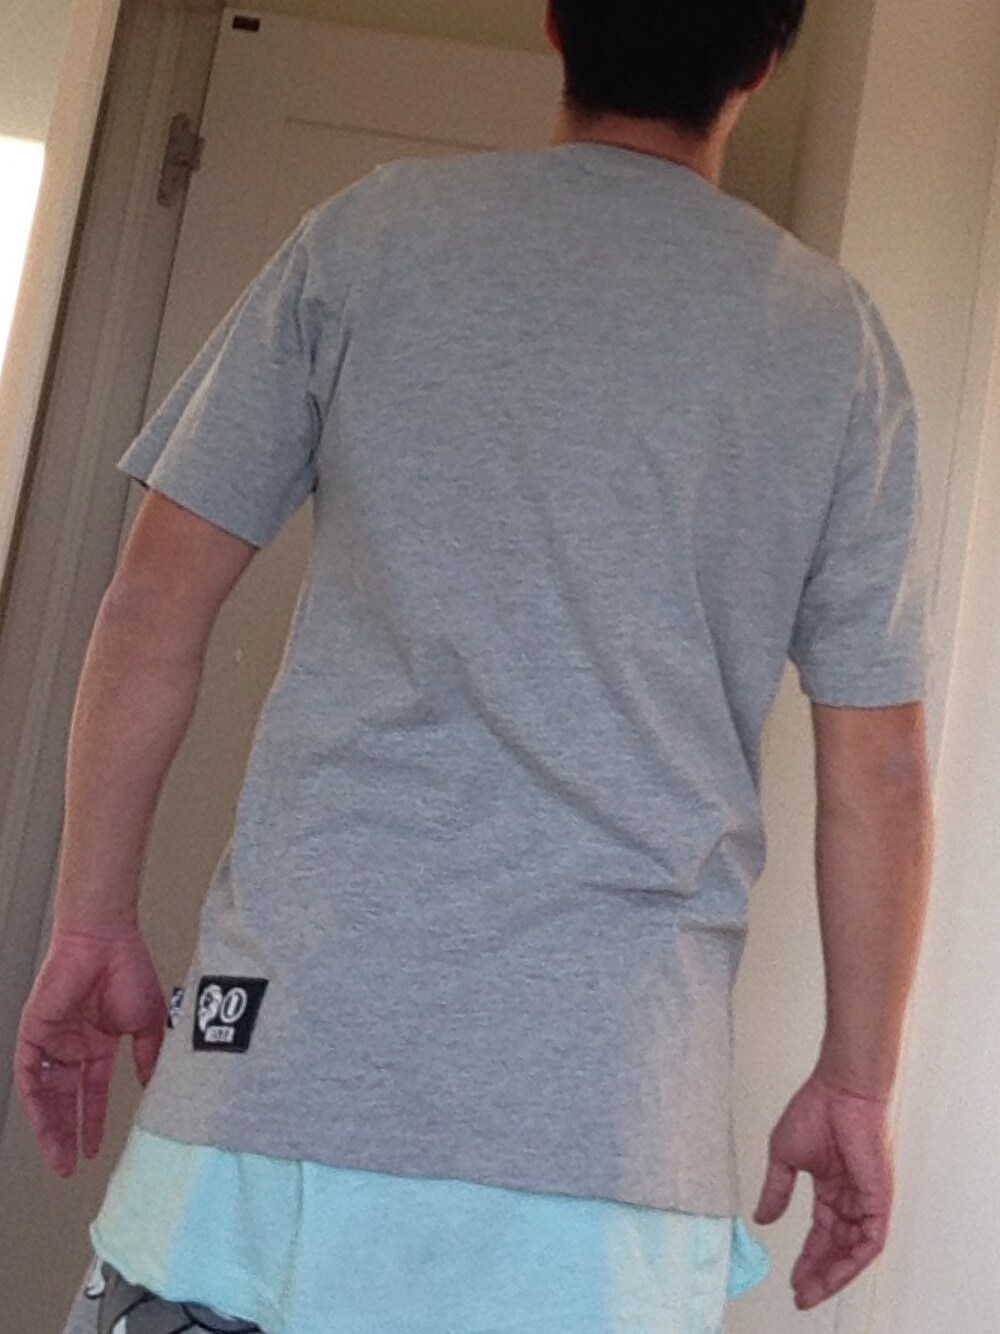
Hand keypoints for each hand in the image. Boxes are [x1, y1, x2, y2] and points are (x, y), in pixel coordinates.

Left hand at [13, 921, 167, 1176]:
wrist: (105, 941)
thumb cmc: (129, 971)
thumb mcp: (148, 1023)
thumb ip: (148, 1057)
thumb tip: (153, 1087)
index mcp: (98, 1044)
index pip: (92, 1092)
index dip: (93, 1122)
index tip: (95, 1150)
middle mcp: (72, 1046)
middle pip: (65, 1100)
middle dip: (67, 1134)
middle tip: (69, 1166)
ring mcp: (51, 1040)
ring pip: (46, 1094)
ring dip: (50, 1126)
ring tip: (59, 1156)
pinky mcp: (33, 1032)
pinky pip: (28, 1074)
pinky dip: (36, 1099)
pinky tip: (45, 1121)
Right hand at [753, 1070, 893, 1310]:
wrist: (839, 1089)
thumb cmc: (815, 1109)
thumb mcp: (784, 1157)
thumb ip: (776, 1191)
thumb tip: (762, 1220)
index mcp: (830, 1188)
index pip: (820, 1234)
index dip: (806, 1259)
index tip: (791, 1280)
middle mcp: (851, 1199)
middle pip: (837, 1248)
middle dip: (819, 1274)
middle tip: (801, 1295)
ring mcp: (866, 1200)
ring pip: (854, 1250)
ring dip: (834, 1274)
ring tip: (813, 1290)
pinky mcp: (878, 1198)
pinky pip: (871, 1240)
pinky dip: (854, 1261)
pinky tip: (835, 1273)